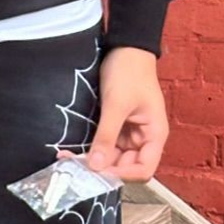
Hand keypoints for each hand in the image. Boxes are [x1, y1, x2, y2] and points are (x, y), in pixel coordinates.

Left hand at [77, 46, 168, 181]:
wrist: (125, 48)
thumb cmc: (129, 72)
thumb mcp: (117, 104)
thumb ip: (107, 136)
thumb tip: (95, 166)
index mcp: (154, 135)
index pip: (143, 169)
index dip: (123, 175)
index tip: (98, 172)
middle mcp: (143, 139)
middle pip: (126, 167)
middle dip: (103, 169)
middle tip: (77, 170)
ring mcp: (129, 134)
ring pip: (112, 158)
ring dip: (93, 161)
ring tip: (69, 160)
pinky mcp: (115, 127)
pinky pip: (104, 145)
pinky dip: (90, 150)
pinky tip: (72, 151)